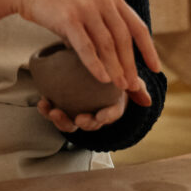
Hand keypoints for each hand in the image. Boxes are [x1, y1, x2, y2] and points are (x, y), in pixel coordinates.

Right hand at [13, 0, 162, 92]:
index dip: (148, 49)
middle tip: (135, 86)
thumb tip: (111, 53)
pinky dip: (96, 64)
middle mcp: (103, 2)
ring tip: (121, 87)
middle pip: (124, 39)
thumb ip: (103, 23)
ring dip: (116, 68)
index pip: (138, 27)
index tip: (156, 69)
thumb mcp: (89, 1)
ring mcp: (86, 9)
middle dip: (131, 65)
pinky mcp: (68, 18)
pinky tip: (102, 79)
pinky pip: (86, 46)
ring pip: (107, 45)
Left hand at [36, 78, 151, 133]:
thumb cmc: (114, 75)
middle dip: (82, 124)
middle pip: (88, 123)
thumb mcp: (128, 79)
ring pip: (69, 122)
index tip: (101, 115)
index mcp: (110, 108)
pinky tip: (42, 101)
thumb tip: (148, 100)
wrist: (96, 67)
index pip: (110, 115)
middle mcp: (93, 113)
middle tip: (77, 119)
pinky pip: (54, 110)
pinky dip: (47, 109)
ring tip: (52, 111)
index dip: (106, 117)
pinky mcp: (62, 105)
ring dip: (60, 120)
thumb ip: (137, 87)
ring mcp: (76, 111)